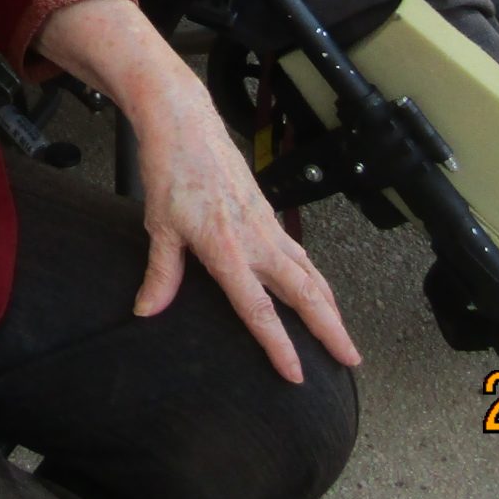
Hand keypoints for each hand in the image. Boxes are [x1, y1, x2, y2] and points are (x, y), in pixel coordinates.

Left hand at [35, 0, 359, 382]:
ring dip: (329, 305)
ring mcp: (266, 226)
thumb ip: (161, 274)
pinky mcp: (268, 214)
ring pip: (308, 273)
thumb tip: (147, 310)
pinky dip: (315, 278)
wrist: (186, 124)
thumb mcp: (159, 226)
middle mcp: (256, 240)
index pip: (258, 309)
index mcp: (228, 249)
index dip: (279, 345)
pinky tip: (317, 290)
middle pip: (304, 293)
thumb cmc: (171, 171)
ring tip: (344, 335)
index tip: (297, 374)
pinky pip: (299, 254)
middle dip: (330, 329)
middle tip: (350, 358)